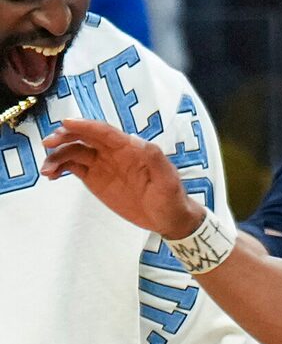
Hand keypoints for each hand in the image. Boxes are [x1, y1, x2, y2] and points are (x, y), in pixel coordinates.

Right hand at [39, 119, 203, 238]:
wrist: (168, 219)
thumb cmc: (172, 198)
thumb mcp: (168, 180)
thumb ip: (154, 159)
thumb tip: (136, 140)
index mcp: (130, 148)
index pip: (104, 132)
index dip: (85, 125)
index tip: (66, 123)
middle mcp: (112, 152)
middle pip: (84, 137)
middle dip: (64, 137)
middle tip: (49, 143)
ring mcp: (102, 165)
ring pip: (74, 152)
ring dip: (57, 156)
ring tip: (48, 170)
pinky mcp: (95, 179)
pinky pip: (73, 168)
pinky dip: (60, 168)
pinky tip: (51, 174)